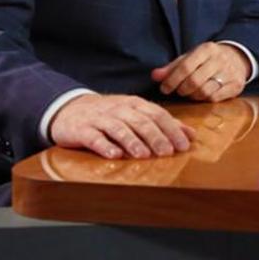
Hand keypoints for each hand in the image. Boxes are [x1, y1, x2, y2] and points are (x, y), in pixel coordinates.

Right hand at [49, 94, 194, 159]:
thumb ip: (162, 123)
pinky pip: (94, 137)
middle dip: (156, 137)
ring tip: (144, 155)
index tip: (183, 145)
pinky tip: (114, 155)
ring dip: (133, 142)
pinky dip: (104, 146)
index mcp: (135, 104)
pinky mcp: (81, 130)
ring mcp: (100, 119)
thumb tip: (190, 134)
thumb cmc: (109, 114)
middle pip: (141, 122)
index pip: (158, 114)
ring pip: (119, 128)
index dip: (172, 129)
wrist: (68, 109)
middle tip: (167, 152)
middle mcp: (119, 109)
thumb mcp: (136, 113)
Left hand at [152, 41, 250, 101]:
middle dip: (182, 90)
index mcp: (207, 49)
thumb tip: (154, 76)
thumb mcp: (190, 58)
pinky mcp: (236, 85)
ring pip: (205, 91)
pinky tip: (202, 94)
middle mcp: (220, 59)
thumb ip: (172, 67)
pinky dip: (205, 99)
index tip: (164, 88)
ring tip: (190, 92)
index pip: (185, 66)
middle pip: (194, 81)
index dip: (172, 80)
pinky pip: (215, 98)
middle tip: (179, 91)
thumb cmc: (207, 60)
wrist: (238, 58)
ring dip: (193, 96)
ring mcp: (230, 72)